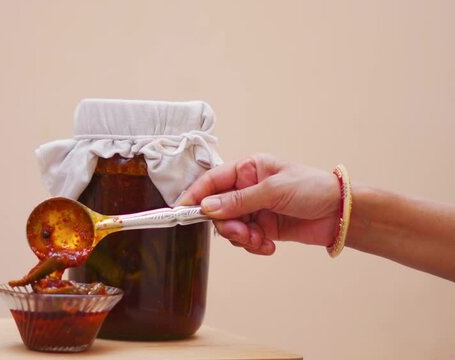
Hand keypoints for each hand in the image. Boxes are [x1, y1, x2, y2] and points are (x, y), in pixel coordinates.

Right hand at [179, 153, 340, 254]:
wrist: (341, 213)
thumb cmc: (312, 188)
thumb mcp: (273, 190)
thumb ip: (237, 200)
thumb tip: (207, 207)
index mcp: (247, 169)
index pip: (211, 181)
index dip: (195, 195)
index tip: (182, 211)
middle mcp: (246, 188)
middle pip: (217, 209)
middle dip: (226, 225)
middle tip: (242, 233)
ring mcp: (254, 209)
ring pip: (230, 228)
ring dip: (242, 238)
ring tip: (260, 240)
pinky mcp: (262, 228)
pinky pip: (245, 240)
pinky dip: (253, 246)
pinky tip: (269, 246)